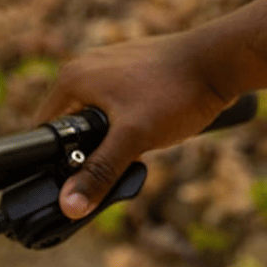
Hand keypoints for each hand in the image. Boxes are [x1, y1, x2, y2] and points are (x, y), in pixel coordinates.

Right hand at [38, 32, 236, 218]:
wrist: (221, 60)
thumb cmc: (176, 93)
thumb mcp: (134, 140)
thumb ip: (99, 173)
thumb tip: (69, 206)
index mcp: (71, 79)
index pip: (45, 130)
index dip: (58, 159)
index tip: (78, 178)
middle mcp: (84, 65)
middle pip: (71, 122)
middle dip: (90, 147)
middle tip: (118, 161)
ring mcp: (107, 63)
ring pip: (96, 113)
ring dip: (111, 134)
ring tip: (139, 142)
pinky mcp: (130, 65)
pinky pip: (115, 100)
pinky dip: (126, 118)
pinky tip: (151, 124)